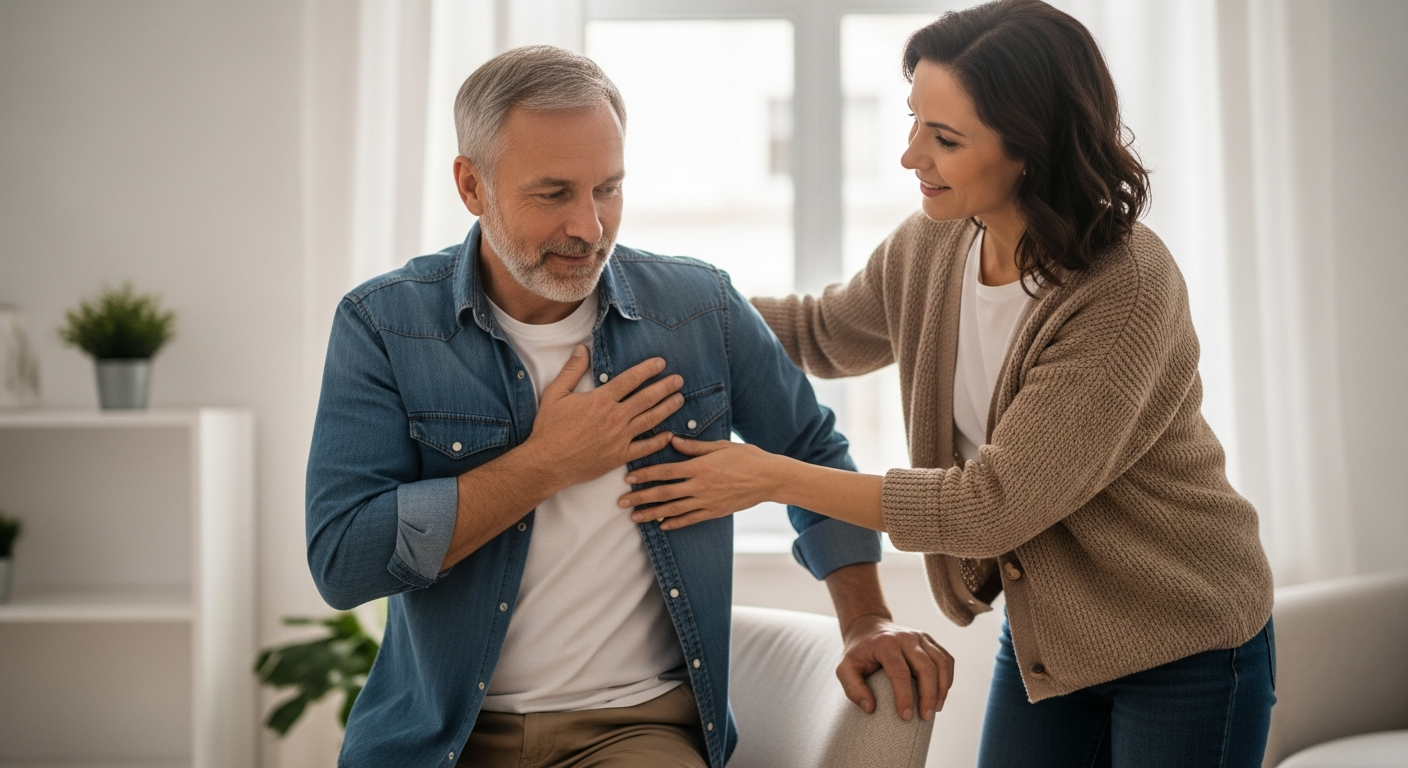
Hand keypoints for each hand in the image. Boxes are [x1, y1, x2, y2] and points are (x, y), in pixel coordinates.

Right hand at [524, 346, 683, 489]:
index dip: (648, 369)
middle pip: (647, 398)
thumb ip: (571, 370)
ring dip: (667, 408)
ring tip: (680, 399)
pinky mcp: (620, 457)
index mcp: (601, 400)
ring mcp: (620, 438)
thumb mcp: (555, 394)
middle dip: (665, 387)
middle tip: (679, 380)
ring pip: (651, 420)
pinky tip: (669, 434)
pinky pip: (645, 448)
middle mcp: (615, 417)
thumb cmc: (549, 428)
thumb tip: (581, 349)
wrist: (547, 463)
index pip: (630, 380)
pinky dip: (659, 441)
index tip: (661, 363)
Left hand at [618, 437, 781, 528]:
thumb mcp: (720, 446)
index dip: (645, 474)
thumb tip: (671, 440)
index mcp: (700, 467)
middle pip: (664, 493)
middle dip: (640, 497)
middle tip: (621, 502)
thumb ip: (694, 446)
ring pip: (673, 509)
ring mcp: (707, 501)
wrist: (770, 478)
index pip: (665, 471)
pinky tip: (662, 526)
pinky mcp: (715, 512)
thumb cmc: (747, 457)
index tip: (628, 477)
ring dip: (652, 514)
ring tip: (635, 518)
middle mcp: (700, 486)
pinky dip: (675, 523)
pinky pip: (691, 519)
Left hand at [837, 614, 953, 720]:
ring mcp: (920, 636)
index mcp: (885, 643)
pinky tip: (940, 694)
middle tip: (925, 717)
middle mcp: (906, 637)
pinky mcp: (929, 640)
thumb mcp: (845, 668)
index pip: (899, 672)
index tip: (905, 717)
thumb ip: (852, 688)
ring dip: (941, 688)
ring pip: (941, 662)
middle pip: (926, 667)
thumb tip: (870, 708)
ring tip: (935, 709)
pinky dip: (947, 678)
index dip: (904, 696)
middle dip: (928, 695)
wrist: (868, 627)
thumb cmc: (857, 653)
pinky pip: (946, 659)